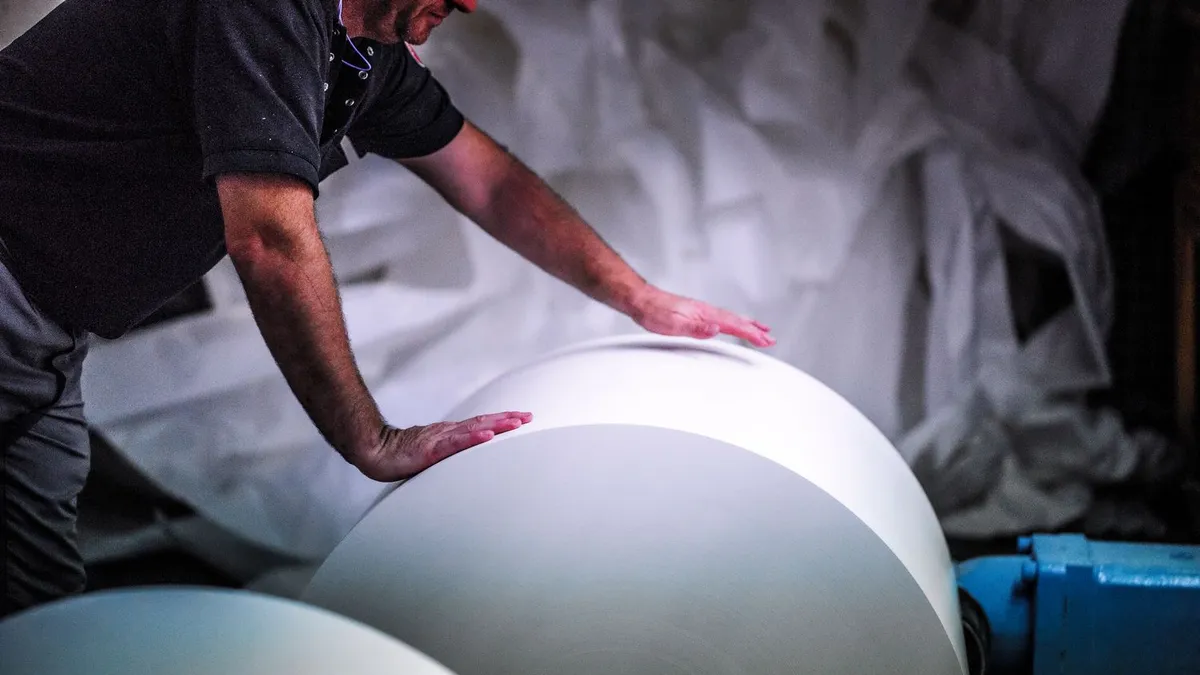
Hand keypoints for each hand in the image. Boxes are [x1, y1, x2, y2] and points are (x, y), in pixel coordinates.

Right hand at [352, 411, 532, 481]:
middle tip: (529, 417)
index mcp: (449, 434)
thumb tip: (465, 459)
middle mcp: (448, 432)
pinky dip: (474, 438)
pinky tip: (488, 436)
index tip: (521, 418)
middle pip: (483, 422)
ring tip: (516, 423)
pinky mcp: (431, 449)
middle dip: (508, 419)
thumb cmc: (400, 455)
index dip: (501, 420)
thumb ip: (449, 454)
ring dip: (497, 425)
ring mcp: (440, 439)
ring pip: (474, 429)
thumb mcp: (432, 454)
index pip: (480, 424)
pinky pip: (456, 444)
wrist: (375, 452)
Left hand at [627, 286, 775, 346]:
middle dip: (755, 330)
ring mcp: (702, 311)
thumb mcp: (673, 324)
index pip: (733, 324)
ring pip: (730, 318)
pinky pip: (721, 318)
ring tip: (760, 330)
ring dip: (747, 324)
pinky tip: (730, 325)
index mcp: (704, 313)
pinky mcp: (696, 313)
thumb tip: (717, 329)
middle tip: (770, 339)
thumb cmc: (654, 312)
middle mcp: (706, 310)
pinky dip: (732, 322)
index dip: (751, 333)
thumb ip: (696, 327)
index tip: (765, 340)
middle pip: (736, 320)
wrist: (641, 300)